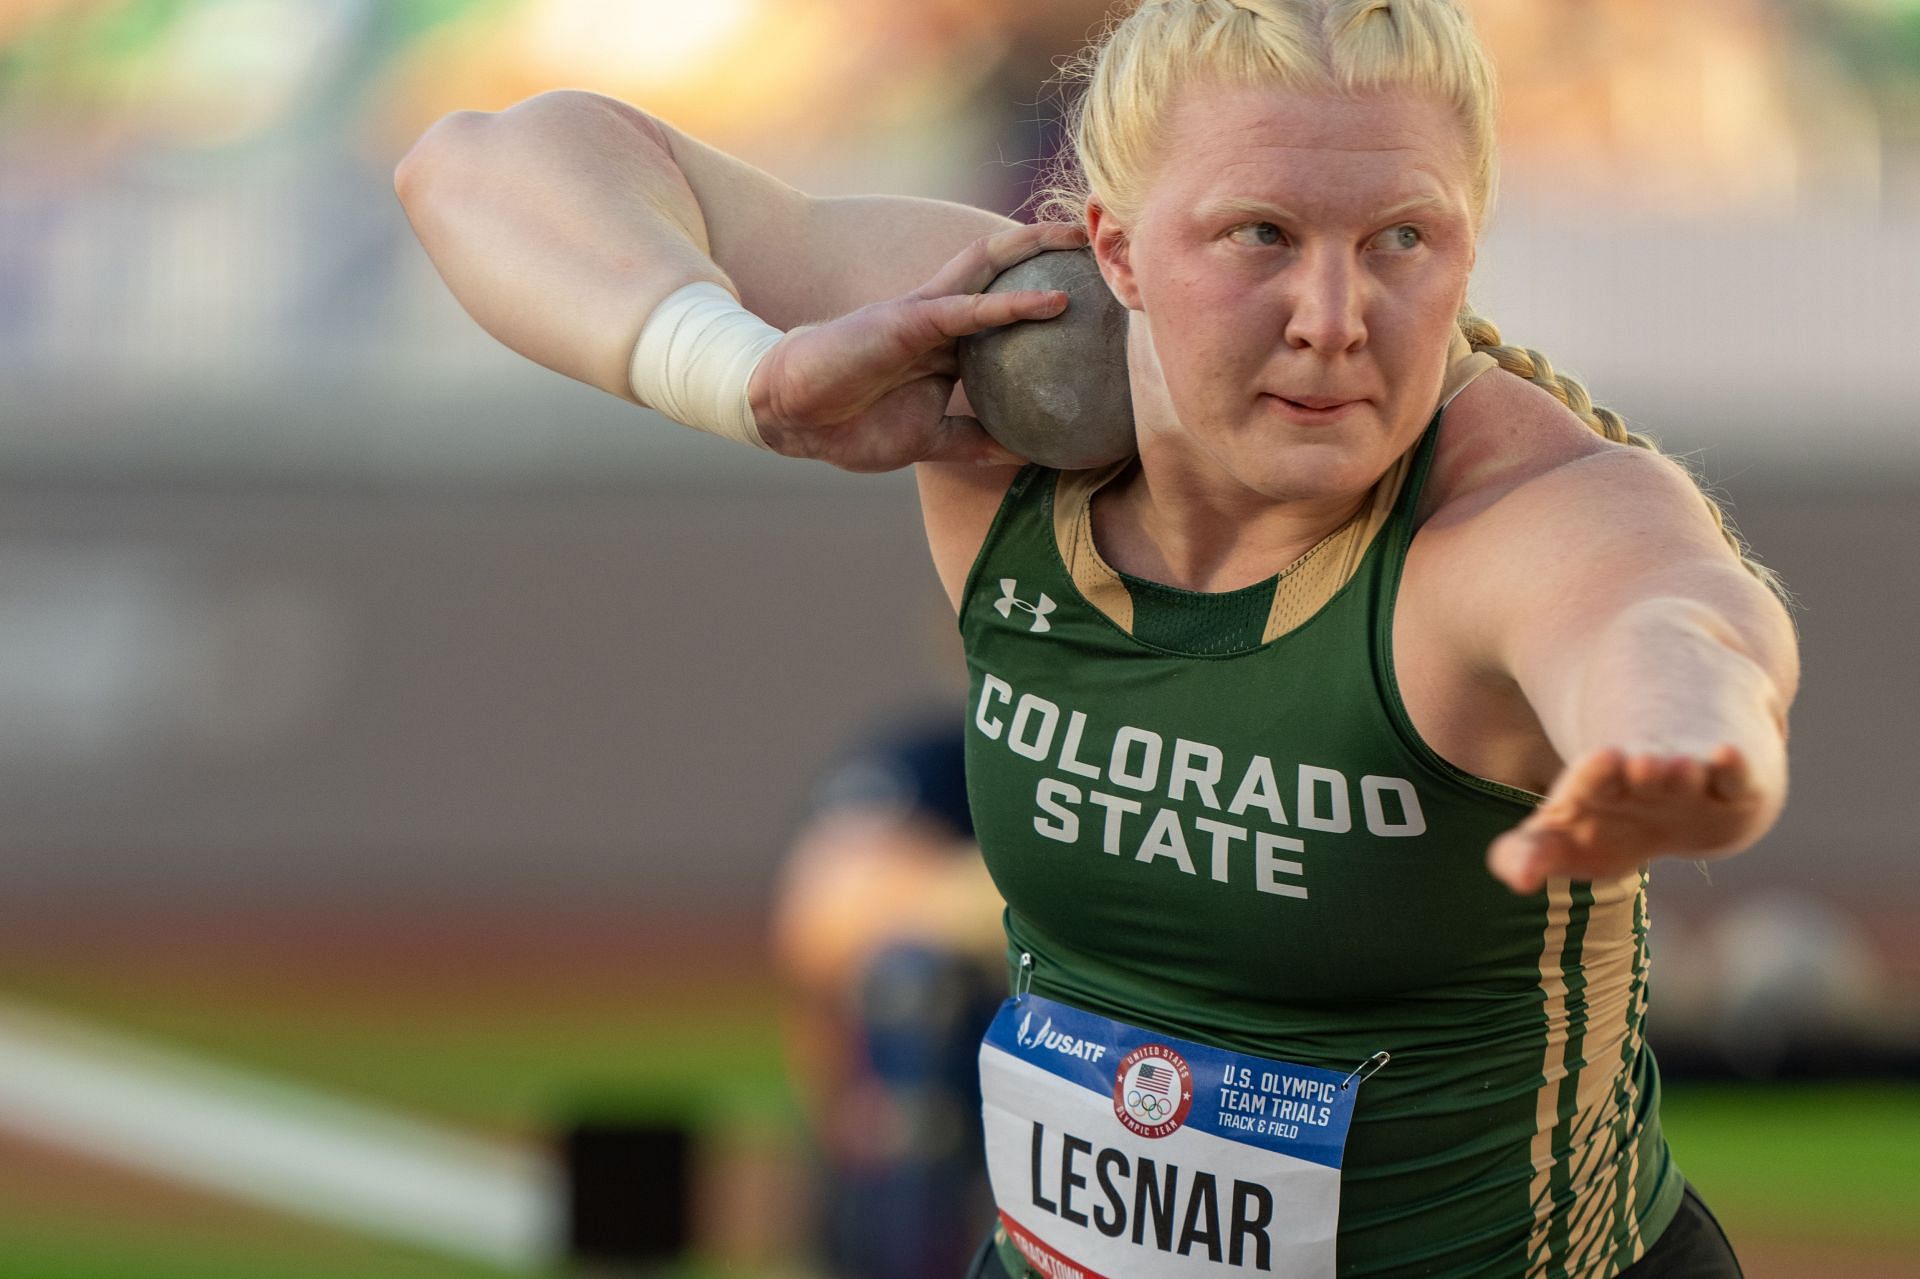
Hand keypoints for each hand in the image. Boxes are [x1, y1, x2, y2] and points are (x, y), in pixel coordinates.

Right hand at [747, 221, 1087, 470]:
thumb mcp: (929, 439)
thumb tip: (1027, 456)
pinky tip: (1054, 302)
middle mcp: (940, 319)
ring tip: (1085, 239)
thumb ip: (976, 440)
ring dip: (1038, 249)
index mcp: (944, 345)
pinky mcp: (910, 322)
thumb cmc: (852, 425)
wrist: (793, 417)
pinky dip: (1014, 304)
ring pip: (991, 270)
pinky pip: (971, 310)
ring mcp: (925, 316)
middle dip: (1048, 249)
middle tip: (1101, 243)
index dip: (1042, 290)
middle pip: (1003, 270)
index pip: (1002, 305)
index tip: (1092, 295)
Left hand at [1487, 745, 1771, 894]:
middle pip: (1641, 769)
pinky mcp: (1733, 786)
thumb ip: (1526, 855)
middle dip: (1641, 768)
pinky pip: (1735, 774)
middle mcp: (1642, 774)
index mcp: (1596, 784)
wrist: (1678, 795)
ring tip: (1679, 768)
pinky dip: (1732, 765)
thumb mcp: (1562, 839)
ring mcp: (1689, 778)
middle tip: (1640, 764)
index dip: (1595, 775)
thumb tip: (1517, 880)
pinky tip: (1727, 753)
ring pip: (1686, 771)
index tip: (1603, 761)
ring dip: (1681, 771)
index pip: (1590, 780)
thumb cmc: (1607, 821)